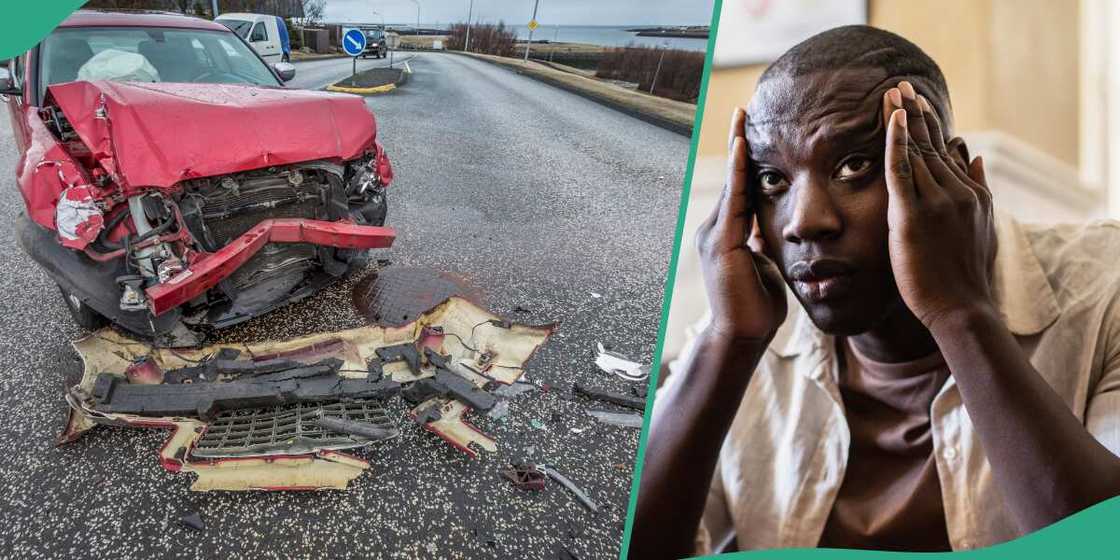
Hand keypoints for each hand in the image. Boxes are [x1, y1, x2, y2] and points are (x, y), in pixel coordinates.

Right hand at [696, 108, 787, 340]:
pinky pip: (732, 200)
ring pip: (730, 183)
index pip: (740, 188)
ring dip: (738, 149)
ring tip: (743, 118)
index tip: (752, 131)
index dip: (746, 159)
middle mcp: (714, 229)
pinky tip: (744, 149)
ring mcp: (714, 235)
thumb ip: (763, 245)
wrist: (742, 337)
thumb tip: (774, 230)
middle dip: (738, 143)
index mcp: (726, 234)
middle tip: (744, 109)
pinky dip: (738, 173)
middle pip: (732, 178)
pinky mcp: (720, 243)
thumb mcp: (765, 267)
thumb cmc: (757, 308)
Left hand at [881, 81, 997, 328]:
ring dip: (903, 119)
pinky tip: (892, 119)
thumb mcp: (980, 226)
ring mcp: (937, 201)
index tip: (917, 102)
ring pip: (917, 151)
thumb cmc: (964, 274)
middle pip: (931, 144)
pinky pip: (902, 169)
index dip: (929, 125)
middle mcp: (957, 191)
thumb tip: (975, 155)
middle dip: (916, 113)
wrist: (961, 306)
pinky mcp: (914, 214)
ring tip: (891, 92)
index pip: (945, 151)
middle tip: (900, 86)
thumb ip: (978, 188)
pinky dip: (897, 142)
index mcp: (971, 193)